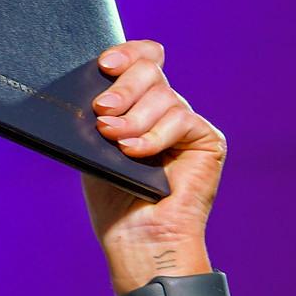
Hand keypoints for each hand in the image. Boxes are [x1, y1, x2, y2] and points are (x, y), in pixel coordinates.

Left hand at [83, 39, 224, 293]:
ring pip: (163, 96)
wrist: (137, 242)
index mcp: (139, 106)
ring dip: (132, 120)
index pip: (143, 60)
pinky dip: (152, 138)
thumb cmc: (112, 203)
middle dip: (124, 86)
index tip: (103, 64)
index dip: (127, 54)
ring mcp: (187, 124)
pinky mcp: (206, 140)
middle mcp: (165, 109)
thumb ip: (97, 117)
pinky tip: (133, 153)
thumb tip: (89, 86)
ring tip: (113, 142)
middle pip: (151, 70)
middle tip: (102, 110)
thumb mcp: (93, 150)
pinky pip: (180, 121)